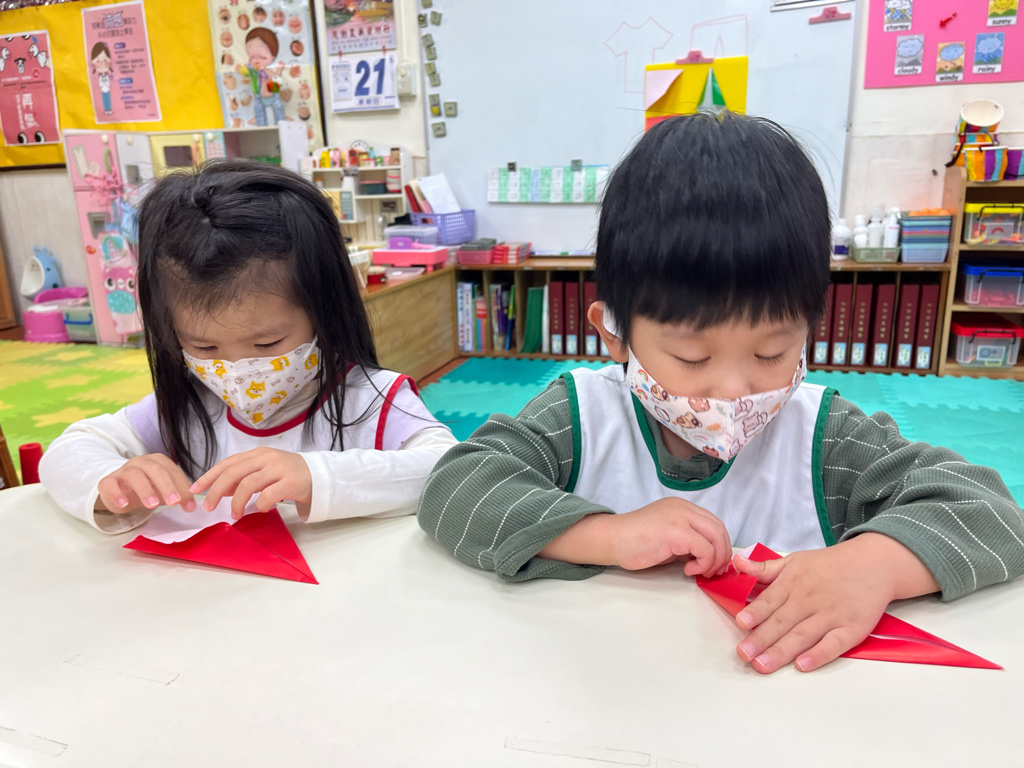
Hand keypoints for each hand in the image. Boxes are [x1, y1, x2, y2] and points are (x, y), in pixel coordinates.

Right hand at [96, 454, 195, 513]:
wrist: (119, 490)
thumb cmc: (147, 487)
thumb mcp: (164, 490)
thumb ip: (179, 495)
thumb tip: (192, 505)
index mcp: (157, 461)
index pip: (172, 471)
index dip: (182, 487)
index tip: (189, 505)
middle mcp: (141, 462)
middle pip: (154, 469)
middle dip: (166, 485)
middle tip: (175, 502)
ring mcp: (123, 470)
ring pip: (134, 475)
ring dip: (145, 490)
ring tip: (153, 506)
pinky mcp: (107, 481)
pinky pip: (109, 484)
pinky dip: (117, 493)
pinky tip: (124, 504)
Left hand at [189, 448, 311, 519]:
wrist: (320, 475)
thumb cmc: (289, 475)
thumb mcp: (264, 471)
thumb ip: (244, 477)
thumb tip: (220, 489)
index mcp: (257, 454)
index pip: (227, 463)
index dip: (209, 476)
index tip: (196, 490)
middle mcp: (266, 458)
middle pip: (233, 472)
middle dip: (216, 490)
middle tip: (209, 506)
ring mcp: (279, 469)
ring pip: (248, 484)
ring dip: (237, 502)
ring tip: (236, 514)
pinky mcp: (291, 482)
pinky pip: (268, 495)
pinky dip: (261, 505)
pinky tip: (262, 509)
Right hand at [610, 498, 732, 574]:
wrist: (612, 539)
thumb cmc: (634, 541)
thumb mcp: (667, 536)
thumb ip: (687, 540)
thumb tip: (707, 556)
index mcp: (682, 507)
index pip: (714, 523)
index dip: (720, 545)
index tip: (716, 564)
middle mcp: (684, 508)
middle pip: (719, 529)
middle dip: (722, 554)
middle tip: (714, 572)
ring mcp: (680, 517)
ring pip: (716, 537)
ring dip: (715, 560)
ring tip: (701, 572)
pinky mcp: (676, 531)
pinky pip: (705, 549)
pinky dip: (703, 564)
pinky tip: (688, 570)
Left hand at [732, 533, 938, 673]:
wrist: (874, 564)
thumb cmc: (829, 565)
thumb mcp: (795, 560)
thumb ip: (765, 568)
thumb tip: (737, 563)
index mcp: (794, 582)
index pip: (771, 600)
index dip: (756, 612)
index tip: (741, 624)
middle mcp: (810, 599)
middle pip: (783, 621)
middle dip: (762, 639)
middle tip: (744, 654)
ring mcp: (832, 614)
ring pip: (803, 635)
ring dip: (782, 651)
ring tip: (763, 665)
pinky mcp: (852, 628)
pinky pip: (833, 644)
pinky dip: (818, 654)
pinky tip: (802, 665)